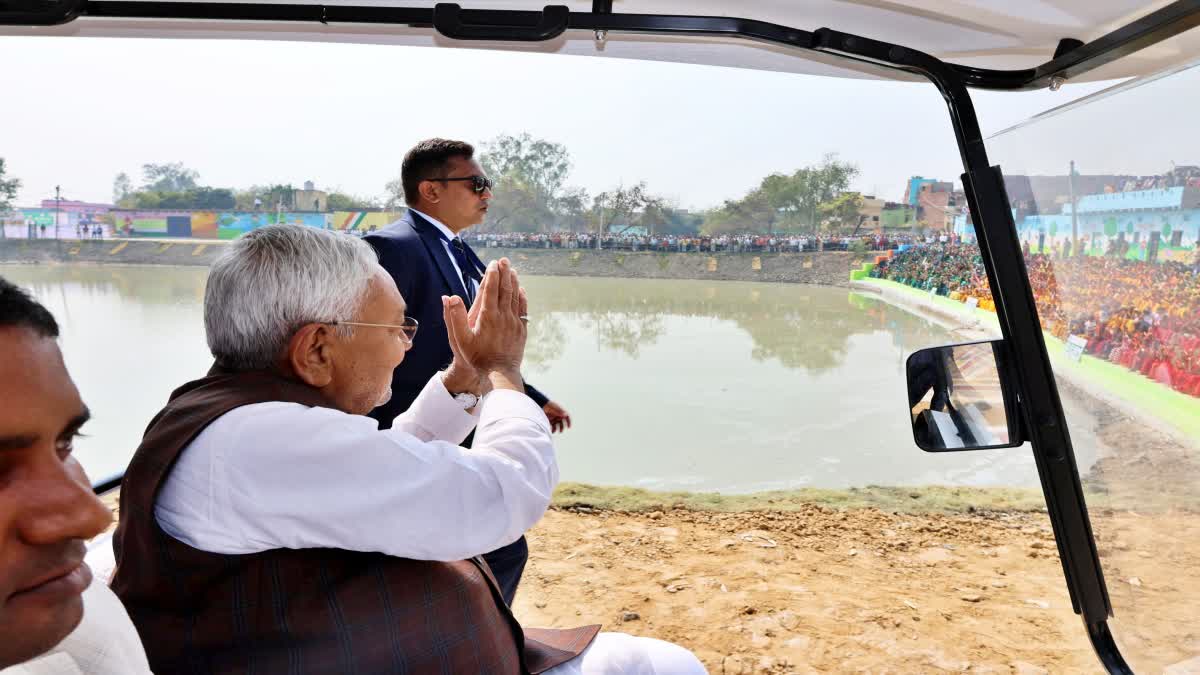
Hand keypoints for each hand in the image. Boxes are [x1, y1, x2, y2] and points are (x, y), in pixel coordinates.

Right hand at [443, 258, 527, 387]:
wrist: (499, 374)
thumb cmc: (476, 357)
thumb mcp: (460, 339)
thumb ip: (454, 317)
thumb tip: (450, 297)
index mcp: (488, 316)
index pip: (491, 289)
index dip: (492, 274)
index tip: (492, 263)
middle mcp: (503, 316)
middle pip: (505, 289)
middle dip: (504, 273)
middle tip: (504, 260)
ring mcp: (514, 323)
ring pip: (515, 297)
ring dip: (514, 282)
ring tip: (512, 270)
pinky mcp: (521, 330)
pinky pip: (523, 309)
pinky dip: (522, 298)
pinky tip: (521, 291)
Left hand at [543, 401, 571, 432]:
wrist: (541, 404)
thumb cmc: (548, 405)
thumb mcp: (554, 409)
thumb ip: (559, 412)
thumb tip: (565, 414)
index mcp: (561, 412)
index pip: (567, 417)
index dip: (569, 422)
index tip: (568, 427)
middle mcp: (558, 416)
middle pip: (562, 423)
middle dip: (562, 427)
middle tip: (560, 431)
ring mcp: (554, 418)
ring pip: (557, 425)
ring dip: (556, 429)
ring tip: (554, 432)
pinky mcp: (549, 420)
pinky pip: (552, 426)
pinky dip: (551, 428)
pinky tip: (550, 430)